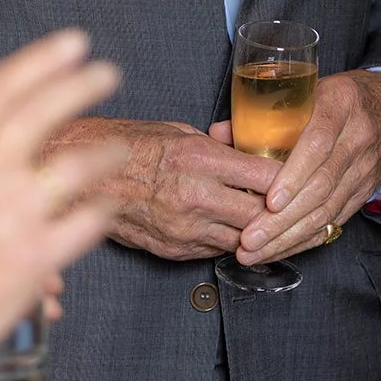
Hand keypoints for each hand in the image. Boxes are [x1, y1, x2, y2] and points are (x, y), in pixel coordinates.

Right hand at [0, 30, 125, 380]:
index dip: (37, 60)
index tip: (71, 43)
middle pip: (37, 114)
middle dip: (78, 84)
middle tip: (108, 70)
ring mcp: (9, 220)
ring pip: (74, 167)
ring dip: (106, 152)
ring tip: (121, 148)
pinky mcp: (35, 259)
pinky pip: (87, 223)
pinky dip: (104, 210)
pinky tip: (109, 205)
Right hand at [42, 117, 279, 260]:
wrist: (80, 175)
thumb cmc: (127, 146)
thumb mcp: (178, 131)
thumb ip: (217, 146)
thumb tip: (247, 152)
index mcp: (198, 157)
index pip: (265, 176)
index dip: (289, 178)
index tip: (299, 175)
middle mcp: (195, 195)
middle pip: (262, 214)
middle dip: (280, 211)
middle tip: (292, 205)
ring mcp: (184, 228)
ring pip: (244, 238)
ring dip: (258, 231)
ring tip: (269, 220)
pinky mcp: (174, 249)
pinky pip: (217, 250)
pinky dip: (230, 240)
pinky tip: (234, 229)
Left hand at [221, 71, 380, 264]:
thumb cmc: (338, 98)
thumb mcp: (307, 91)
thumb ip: (263, 113)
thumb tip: (219, 133)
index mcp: (340, 104)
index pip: (318, 143)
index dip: (294, 175)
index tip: (270, 201)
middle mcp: (356, 138)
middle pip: (320, 185)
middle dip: (282, 218)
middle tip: (249, 238)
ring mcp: (364, 168)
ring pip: (327, 209)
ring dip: (290, 236)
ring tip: (256, 252)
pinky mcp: (365, 192)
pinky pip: (335, 220)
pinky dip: (306, 238)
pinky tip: (281, 249)